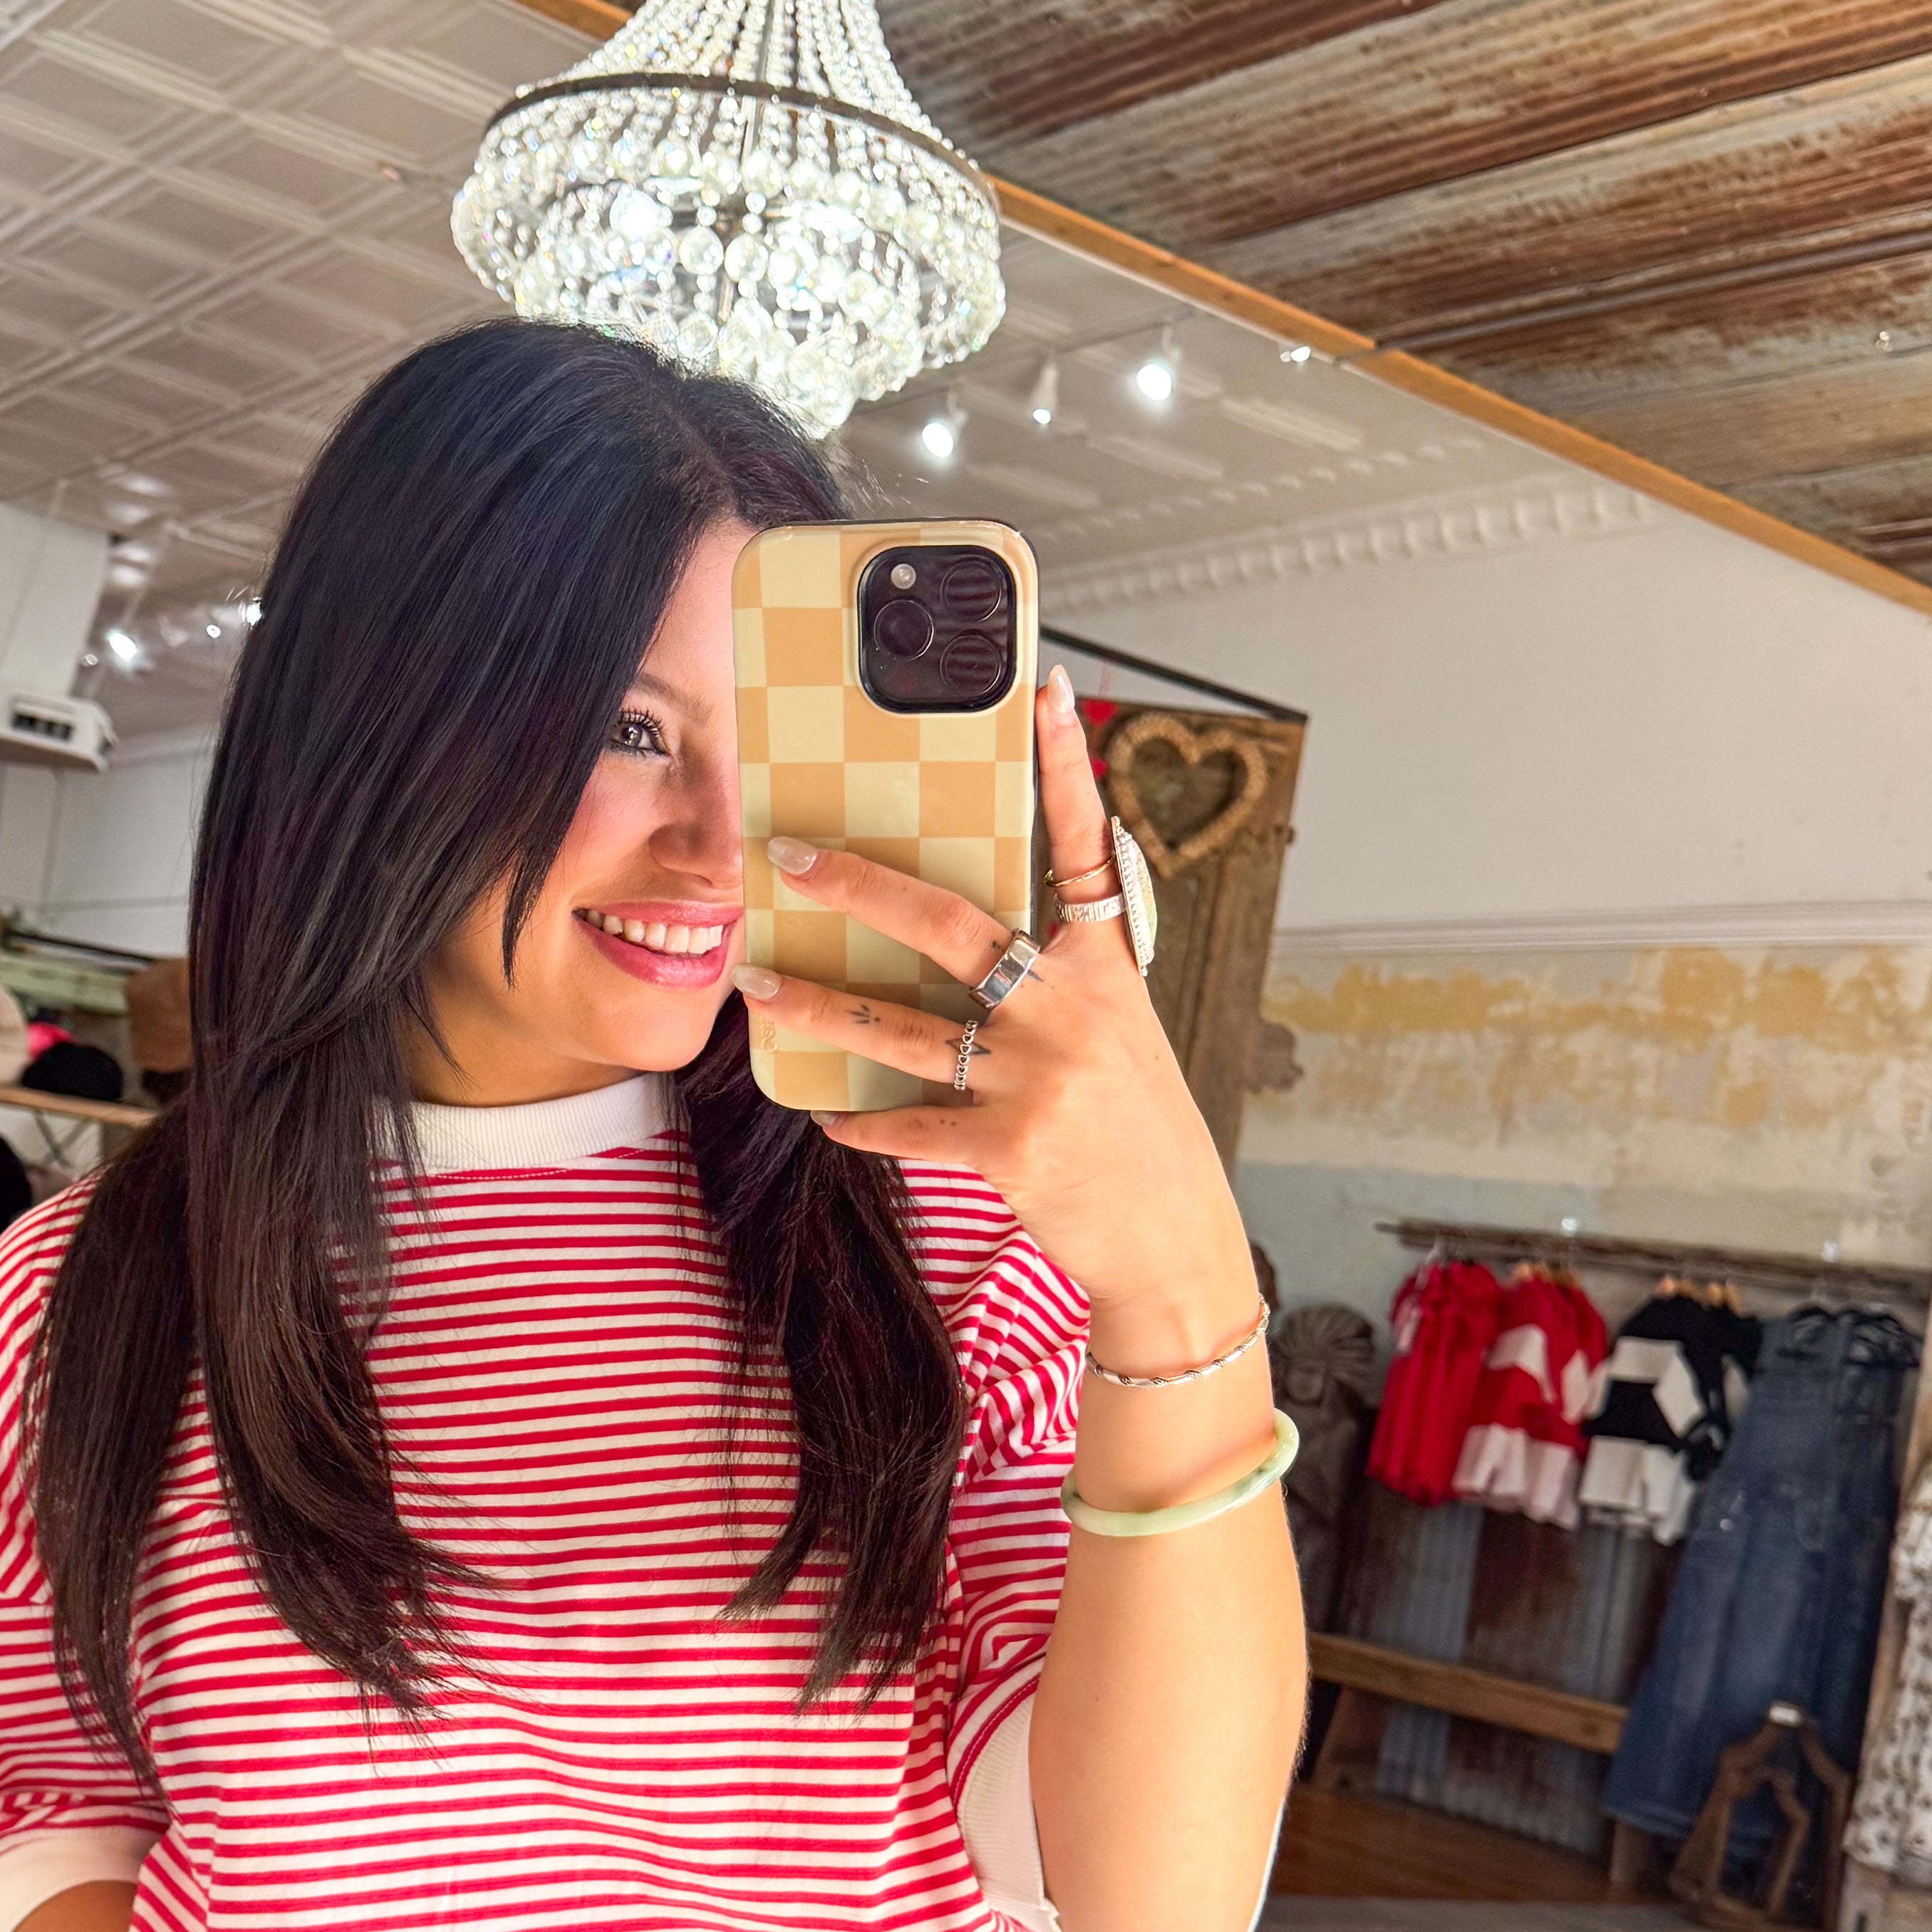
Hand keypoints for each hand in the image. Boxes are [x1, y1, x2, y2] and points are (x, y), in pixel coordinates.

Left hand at [733, 669, 1259, 1357]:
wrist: (1174, 1240)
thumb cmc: (1136, 1131)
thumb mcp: (1115, 1035)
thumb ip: (1055, 983)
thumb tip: (970, 947)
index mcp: (1107, 970)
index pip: (1086, 847)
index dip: (1066, 767)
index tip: (1042, 691)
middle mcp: (1073, 1011)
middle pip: (952, 925)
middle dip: (861, 885)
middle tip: (792, 855)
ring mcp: (1040, 1078)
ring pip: (902, 1028)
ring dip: (817, 1004)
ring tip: (757, 981)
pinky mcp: (1009, 1147)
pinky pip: (907, 1123)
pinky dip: (861, 1121)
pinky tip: (827, 1116)